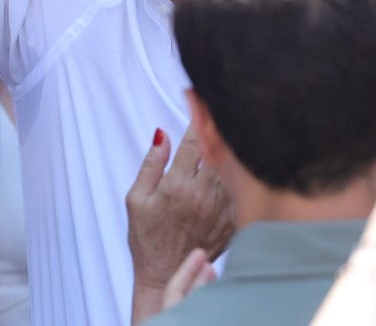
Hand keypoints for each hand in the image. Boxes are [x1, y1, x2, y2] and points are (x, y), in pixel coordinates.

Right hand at [126, 125, 234, 320]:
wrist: (167, 275)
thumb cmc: (147, 237)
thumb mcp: (136, 199)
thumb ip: (150, 164)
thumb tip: (161, 134)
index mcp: (176, 185)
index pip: (193, 142)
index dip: (198, 117)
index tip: (199, 100)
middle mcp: (202, 195)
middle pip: (219, 151)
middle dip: (219, 130)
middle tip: (221, 112)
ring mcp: (220, 209)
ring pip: (232, 169)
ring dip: (230, 151)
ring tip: (230, 134)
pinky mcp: (232, 223)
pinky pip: (239, 192)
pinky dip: (237, 177)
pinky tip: (235, 168)